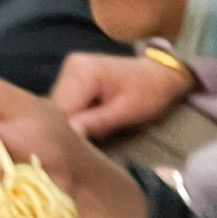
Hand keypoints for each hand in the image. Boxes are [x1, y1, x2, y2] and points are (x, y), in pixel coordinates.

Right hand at [51, 48, 192, 141]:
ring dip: (70, 123)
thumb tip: (70, 134)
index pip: (60, 108)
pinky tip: (86, 126)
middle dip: (67, 128)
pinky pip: (66, 103)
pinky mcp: (73, 78)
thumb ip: (96, 122)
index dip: (65, 131)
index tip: (76, 150)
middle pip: (56, 107)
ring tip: (88, 137)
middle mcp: (70, 67)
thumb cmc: (148, 92)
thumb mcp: (126, 112)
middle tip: (84, 146)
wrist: (160, 74)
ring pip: (58, 106)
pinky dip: (73, 117)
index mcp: (81, 71)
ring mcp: (70, 71)